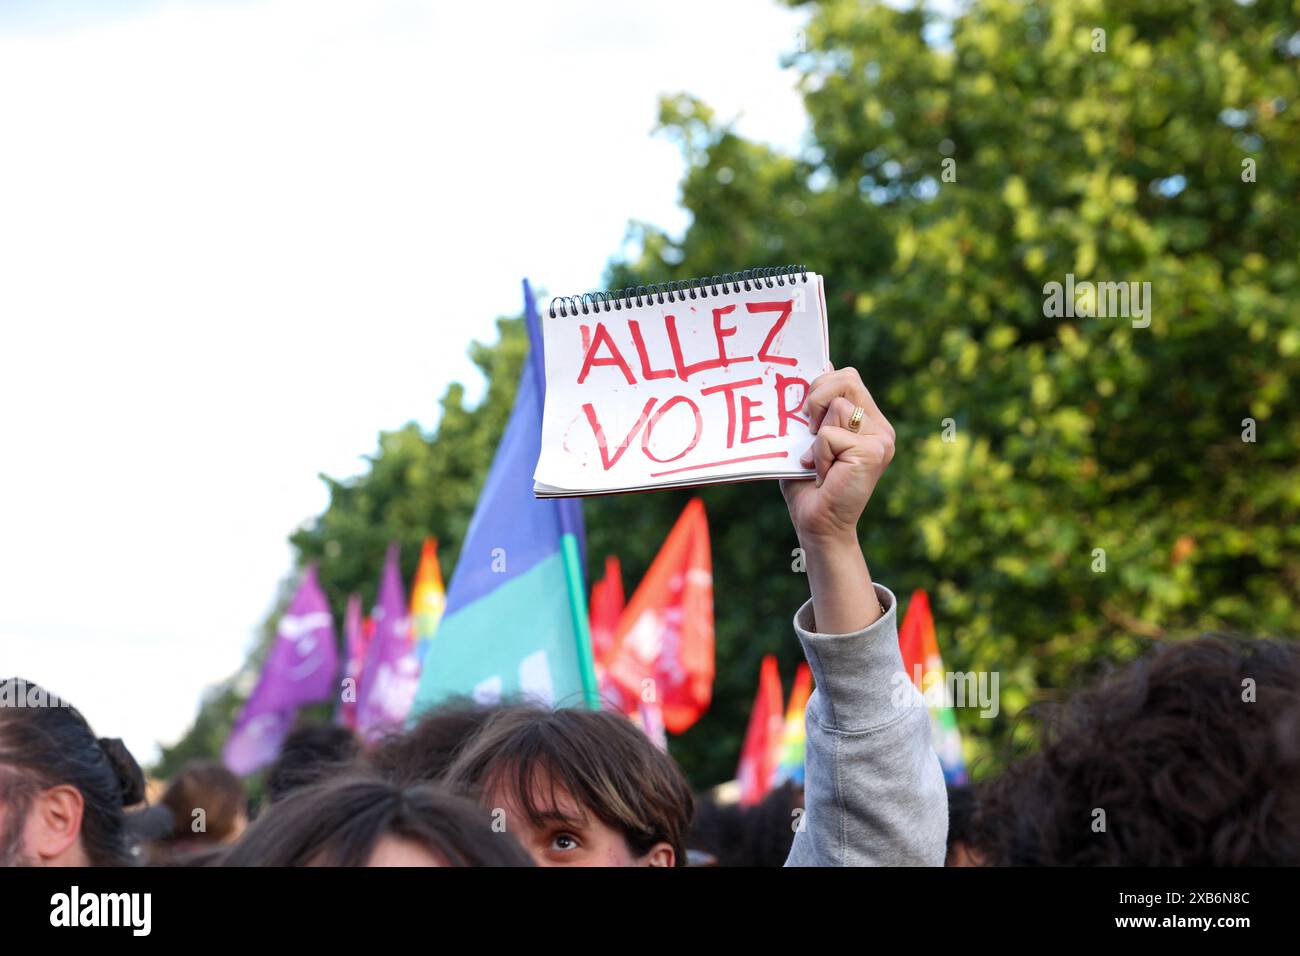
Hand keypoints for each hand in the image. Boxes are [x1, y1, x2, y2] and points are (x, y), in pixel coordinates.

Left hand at [781, 366, 894, 544]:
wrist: (818, 524)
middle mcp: (880, 427)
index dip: (822, 384)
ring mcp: (881, 439)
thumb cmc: (807, 484)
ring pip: (836, 406)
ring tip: (819, 462)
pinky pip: (829, 435)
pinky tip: (823, 475)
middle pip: (847, 379)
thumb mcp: (808, 438)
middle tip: (808, 433)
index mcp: (868, 421)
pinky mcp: (874, 451)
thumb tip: (825, 363)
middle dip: (815, 399)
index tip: (806, 414)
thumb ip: (818, 406)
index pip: (848, 377)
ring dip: (814, 436)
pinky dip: (816, 454)